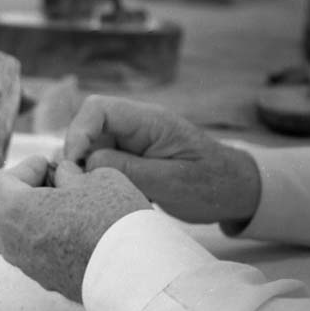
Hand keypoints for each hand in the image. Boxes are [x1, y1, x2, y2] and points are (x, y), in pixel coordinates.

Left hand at [0, 154, 149, 300]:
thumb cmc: (112, 217)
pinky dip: (48, 245)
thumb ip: (71, 174)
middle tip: (48, 190)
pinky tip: (78, 236)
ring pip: (14, 242)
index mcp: (15, 210)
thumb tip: (64, 178)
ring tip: (63, 215)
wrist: (132, 270)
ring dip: (31, 225)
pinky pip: (37, 259)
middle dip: (18, 200)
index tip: (49, 165)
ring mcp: (30, 267)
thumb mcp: (97, 177)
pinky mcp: (50, 283)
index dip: (25, 168)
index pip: (0, 182)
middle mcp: (13, 243)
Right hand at [62, 96, 261, 225]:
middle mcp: (137, 127)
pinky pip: (102, 165)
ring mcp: (133, 143)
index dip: (77, 133)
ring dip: (85, 172)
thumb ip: (128, 170)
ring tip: (91, 198)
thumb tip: (86, 163)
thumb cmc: (212, 184)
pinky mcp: (131, 161)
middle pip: (88, 129)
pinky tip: (103, 201)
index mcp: (150, 121)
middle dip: (76, 157)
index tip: (74, 165)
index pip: (98, 109)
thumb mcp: (171, 182)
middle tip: (76, 188)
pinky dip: (97, 182)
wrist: (235, 191)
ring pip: (90, 149)